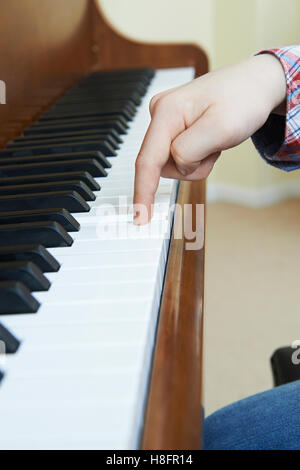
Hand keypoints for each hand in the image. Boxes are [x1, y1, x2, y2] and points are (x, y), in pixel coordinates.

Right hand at [133, 54, 285, 224]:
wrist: (256, 83)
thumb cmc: (242, 99)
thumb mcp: (222, 128)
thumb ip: (190, 150)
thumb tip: (174, 162)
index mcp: (167, 112)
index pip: (148, 160)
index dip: (143, 191)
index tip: (139, 217)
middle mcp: (160, 114)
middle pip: (163, 165)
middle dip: (191, 166)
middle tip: (215, 147)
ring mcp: (166, 121)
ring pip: (174, 164)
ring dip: (198, 161)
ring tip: (215, 140)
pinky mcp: (174, 127)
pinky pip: (180, 157)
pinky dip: (199, 156)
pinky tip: (210, 139)